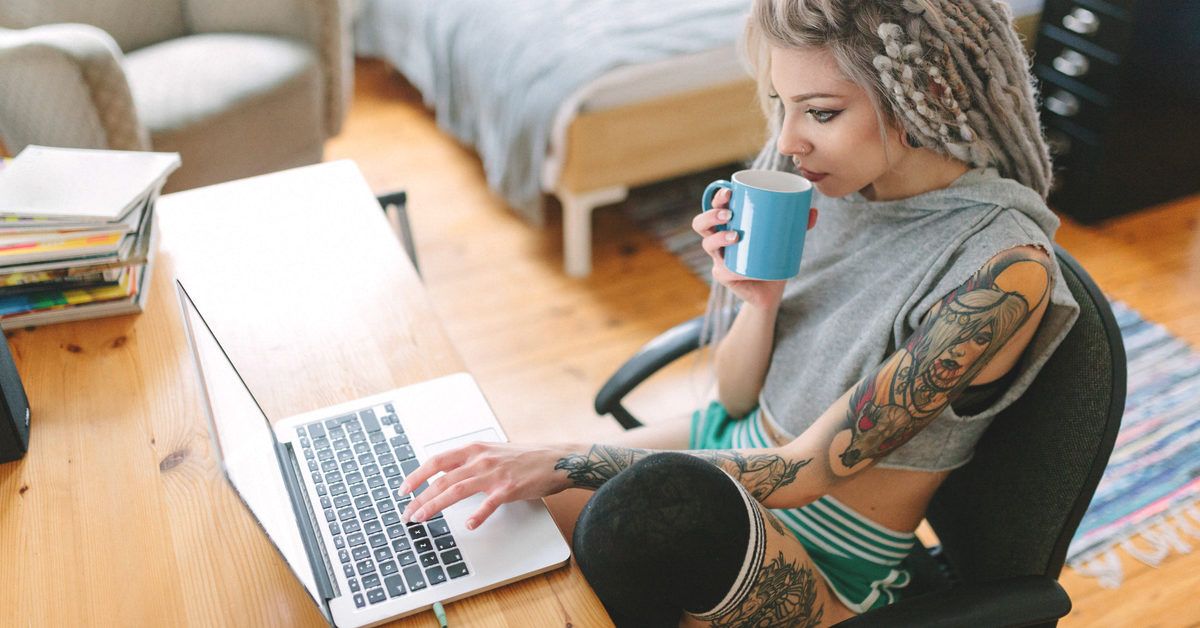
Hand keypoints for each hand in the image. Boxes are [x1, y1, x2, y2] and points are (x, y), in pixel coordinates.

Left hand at [397, 442, 572, 529]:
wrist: (556, 459)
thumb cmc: (525, 458)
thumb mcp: (492, 451)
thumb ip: (469, 461)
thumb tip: (444, 472)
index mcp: (474, 449)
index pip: (437, 461)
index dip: (417, 475)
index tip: (404, 489)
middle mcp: (481, 459)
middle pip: (442, 479)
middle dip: (420, 497)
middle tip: (408, 513)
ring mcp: (495, 474)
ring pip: (457, 490)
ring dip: (435, 505)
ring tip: (422, 518)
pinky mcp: (509, 488)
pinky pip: (489, 503)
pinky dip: (478, 515)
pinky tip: (469, 525)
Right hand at [693, 188, 817, 309]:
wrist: (770, 291)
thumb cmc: (773, 258)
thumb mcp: (786, 239)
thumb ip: (798, 225)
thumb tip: (813, 212)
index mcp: (728, 224)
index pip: (715, 206)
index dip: (717, 197)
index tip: (730, 191)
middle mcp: (718, 239)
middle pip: (701, 223)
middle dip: (711, 214)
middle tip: (729, 213)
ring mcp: (719, 258)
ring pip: (707, 243)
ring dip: (718, 237)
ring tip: (735, 235)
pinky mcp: (724, 275)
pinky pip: (722, 270)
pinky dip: (729, 267)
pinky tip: (734, 267)